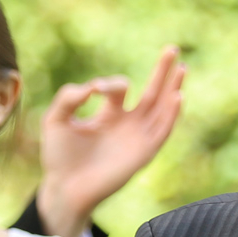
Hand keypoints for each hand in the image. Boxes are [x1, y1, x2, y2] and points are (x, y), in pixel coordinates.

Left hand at [36, 45, 185, 236]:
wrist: (65, 188)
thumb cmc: (59, 157)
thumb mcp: (55, 119)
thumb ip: (68, 97)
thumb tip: (92, 87)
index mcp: (109, 114)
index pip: (119, 87)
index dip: (109, 83)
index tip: (93, 90)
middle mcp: (128, 124)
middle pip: (152, 92)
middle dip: (162, 71)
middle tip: (172, 48)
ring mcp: (138, 138)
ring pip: (162, 108)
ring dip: (173, 88)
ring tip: (182, 67)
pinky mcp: (143, 153)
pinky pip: (161, 131)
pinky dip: (170, 114)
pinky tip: (177, 96)